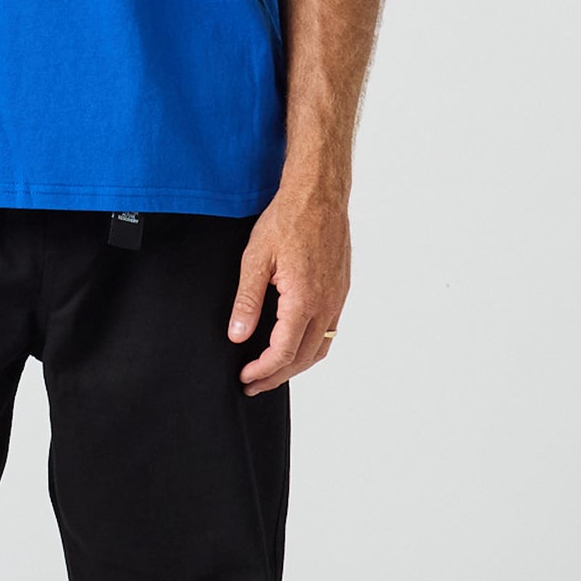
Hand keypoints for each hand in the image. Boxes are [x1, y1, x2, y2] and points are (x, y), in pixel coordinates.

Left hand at [227, 182, 349, 392]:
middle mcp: (326, 304)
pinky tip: (295, 345)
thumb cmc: (287, 220)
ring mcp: (337, 298)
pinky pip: (330, 331)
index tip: (245, 377)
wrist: (319, 195)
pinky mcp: (341, 290)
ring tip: (272, 372)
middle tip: (253, 384)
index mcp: (304, 300)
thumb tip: (238, 335)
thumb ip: (247, 301)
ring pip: (320, 348)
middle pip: (303, 358)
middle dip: (276, 376)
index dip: (262, 370)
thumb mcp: (256, 259)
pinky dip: (311, 348)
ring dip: (295, 366)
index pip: (283, 352)